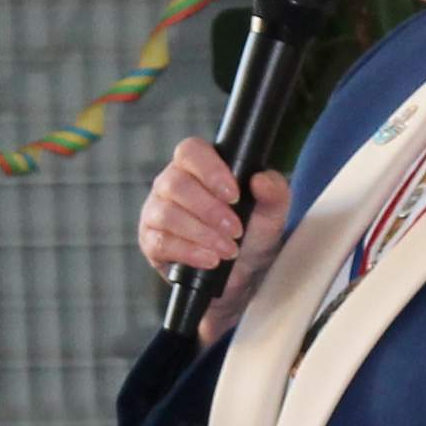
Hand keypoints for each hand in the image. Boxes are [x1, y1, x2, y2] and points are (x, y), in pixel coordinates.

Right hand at [137, 139, 291, 342]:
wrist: (244, 275)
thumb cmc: (253, 233)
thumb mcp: (271, 212)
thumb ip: (274, 191)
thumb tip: (260, 180)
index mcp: (197, 166)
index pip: (190, 151)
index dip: (210, 170)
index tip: (234, 195)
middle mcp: (171, 184)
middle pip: (176, 183)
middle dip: (209, 209)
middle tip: (235, 230)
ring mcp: (156, 212)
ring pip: (167, 214)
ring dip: (201, 233)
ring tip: (227, 249)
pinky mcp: (151, 242)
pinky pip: (160, 242)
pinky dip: (189, 252)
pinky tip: (210, 260)